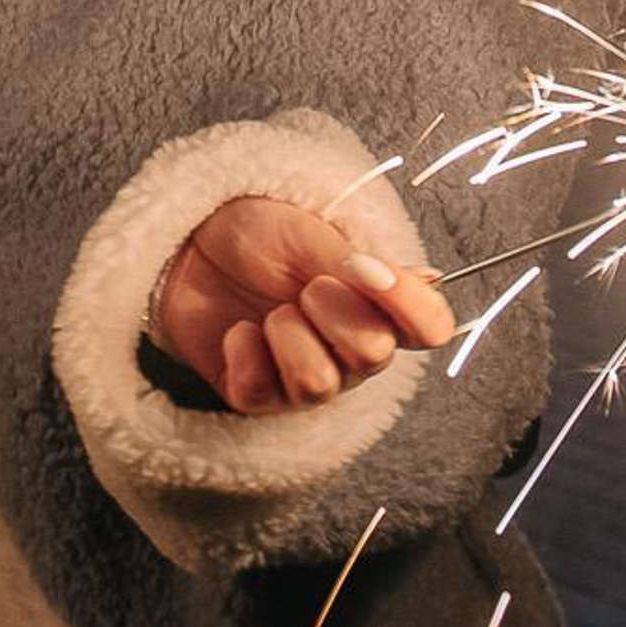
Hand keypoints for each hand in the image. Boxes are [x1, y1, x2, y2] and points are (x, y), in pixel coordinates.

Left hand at [156, 194, 452, 416]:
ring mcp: (303, 377)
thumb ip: (367, 269)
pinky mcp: (254, 393)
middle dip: (335, 312)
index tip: (363, 267)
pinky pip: (261, 393)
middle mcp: (350, 352)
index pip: (431, 327)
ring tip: (271, 312)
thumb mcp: (315, 238)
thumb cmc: (262, 233)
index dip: (408, 303)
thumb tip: (430, 279)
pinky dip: (245, 353)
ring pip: (318, 384)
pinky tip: (238, 331)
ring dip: (289, 336)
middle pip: (374, 355)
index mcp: (378, 308)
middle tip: (305, 287)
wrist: (195, 233)